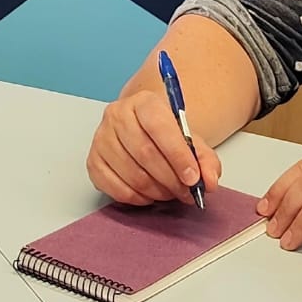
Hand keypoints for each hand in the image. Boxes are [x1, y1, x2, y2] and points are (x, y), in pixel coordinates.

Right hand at [87, 90, 223, 205]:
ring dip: (157, 191)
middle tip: (187, 193)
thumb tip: (209, 181)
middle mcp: (117, 115)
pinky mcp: (93, 161)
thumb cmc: (165, 135)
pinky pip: (115, 188)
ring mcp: (101, 138)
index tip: (193, 177)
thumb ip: (205, 159)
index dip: (178, 155)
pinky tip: (150, 195)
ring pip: (131, 173)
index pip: (159, 127)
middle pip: (144, 153)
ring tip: (171, 193)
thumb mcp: (190, 140)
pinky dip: (137, 198)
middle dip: (170, 179)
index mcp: (143, 102)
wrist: (141, 131)